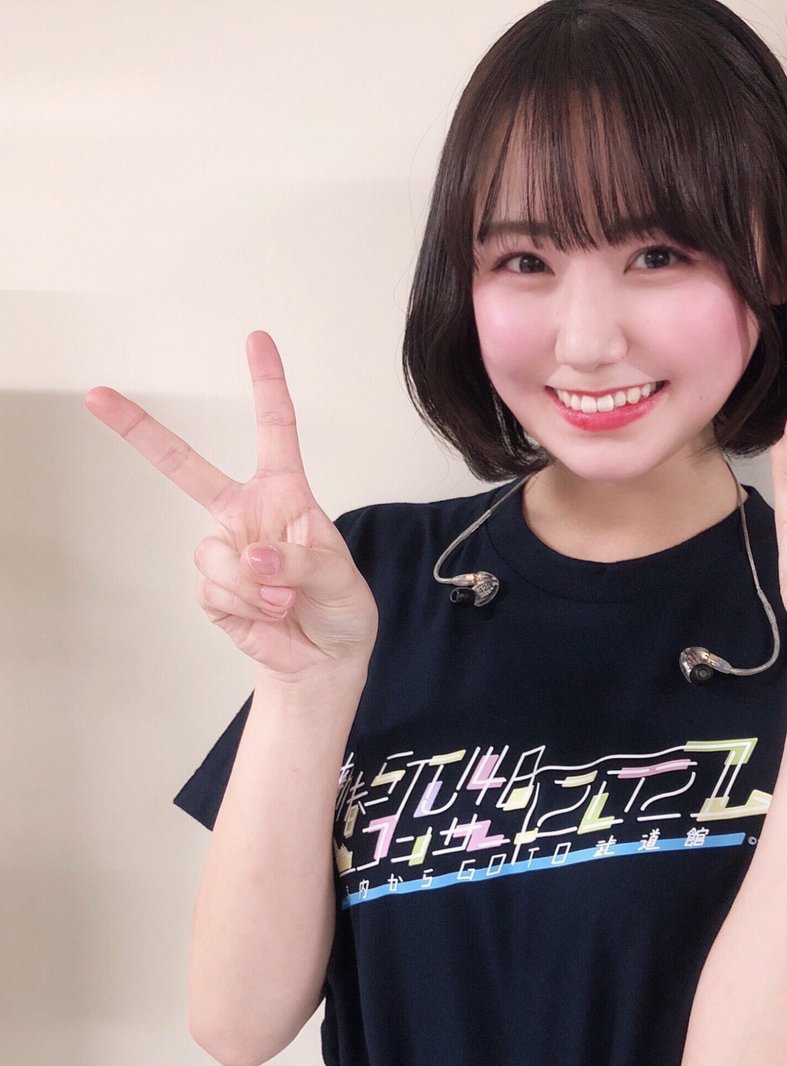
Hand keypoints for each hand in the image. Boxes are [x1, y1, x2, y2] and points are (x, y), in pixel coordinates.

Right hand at [85, 331, 378, 678]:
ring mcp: (224, 551)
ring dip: (252, 586)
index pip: (274, 430)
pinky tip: (269, 614)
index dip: (266, 383)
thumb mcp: (338, 576)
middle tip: (97, 396)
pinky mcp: (211, 591)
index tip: (256, 338)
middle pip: (184, 467)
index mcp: (284, 493)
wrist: (326, 655)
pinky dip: (246, 607)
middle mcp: (245, 514)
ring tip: (284, 599)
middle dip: (139, 431)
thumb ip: (300, 562)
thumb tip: (252, 559)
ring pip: (212, 556)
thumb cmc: (340, 603)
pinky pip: (214, 591)